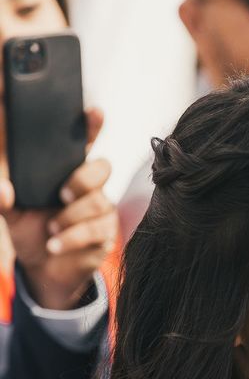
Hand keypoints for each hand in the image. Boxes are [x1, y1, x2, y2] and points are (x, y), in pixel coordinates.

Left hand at [4, 108, 117, 309]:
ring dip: (69, 218)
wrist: (44, 268)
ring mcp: (101, 209)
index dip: (92, 126)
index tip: (94, 112)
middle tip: (63, 194)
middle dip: (84, 179)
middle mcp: (89, 186)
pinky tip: (55, 244)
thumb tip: (4, 191)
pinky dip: (71, 238)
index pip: (84, 143)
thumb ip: (3, 197)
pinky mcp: (105, 233)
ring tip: (50, 230)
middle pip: (102, 167)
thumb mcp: (12, 211)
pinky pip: (95, 229)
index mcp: (68, 172)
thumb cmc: (32, 228)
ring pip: (98, 201)